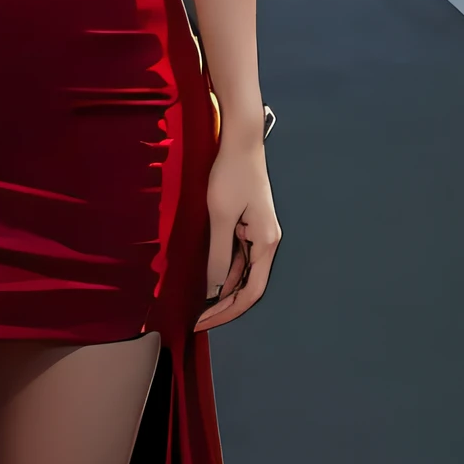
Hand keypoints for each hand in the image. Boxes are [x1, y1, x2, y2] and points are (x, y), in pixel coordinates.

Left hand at [195, 135, 278, 331]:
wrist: (240, 142)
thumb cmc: (231, 175)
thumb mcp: (220, 217)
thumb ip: (218, 255)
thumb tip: (212, 288)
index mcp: (266, 243)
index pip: (251, 291)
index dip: (228, 310)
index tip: (204, 321)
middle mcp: (266, 242)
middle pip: (248, 286)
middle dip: (224, 305)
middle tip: (197, 319)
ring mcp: (258, 234)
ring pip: (241, 273)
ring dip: (221, 290)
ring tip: (196, 304)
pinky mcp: (248, 225)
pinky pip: (237, 256)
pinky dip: (222, 271)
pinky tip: (204, 279)